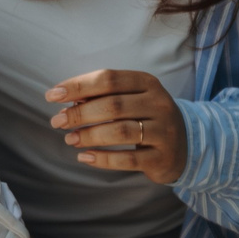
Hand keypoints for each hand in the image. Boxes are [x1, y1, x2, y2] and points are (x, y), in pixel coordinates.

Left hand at [46, 68, 186, 184]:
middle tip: (57, 122)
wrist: (185, 145)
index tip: (52, 96)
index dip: (78, 86)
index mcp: (148, 83)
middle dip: (79, 113)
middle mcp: (158, 103)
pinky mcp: (162, 157)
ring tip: (69, 139)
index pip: (108, 78)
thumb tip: (66, 101)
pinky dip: (103, 159)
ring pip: (120, 132)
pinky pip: (128, 159)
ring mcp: (163, 131)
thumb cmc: (147, 117)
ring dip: (89, 136)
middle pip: (112, 105)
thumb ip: (103, 96)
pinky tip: (84, 157)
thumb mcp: (131, 99)